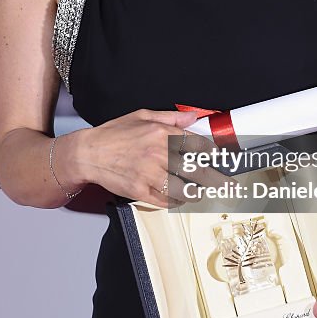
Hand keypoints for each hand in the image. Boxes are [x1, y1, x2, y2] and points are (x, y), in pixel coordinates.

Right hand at [71, 107, 233, 206]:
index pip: (196, 144)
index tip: (222, 158)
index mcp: (160, 133)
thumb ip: (171, 117)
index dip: (213, 153)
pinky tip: (182, 199)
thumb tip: (194, 116)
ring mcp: (149, 175)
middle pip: (197, 170)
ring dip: (198, 193)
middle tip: (229, 185)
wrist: (87, 154)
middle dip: (216, 179)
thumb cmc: (113, 134)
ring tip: (205, 193)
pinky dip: (177, 201)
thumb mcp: (142, 116)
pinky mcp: (140, 191)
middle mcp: (158, 154)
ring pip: (185, 189)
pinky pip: (166, 200)